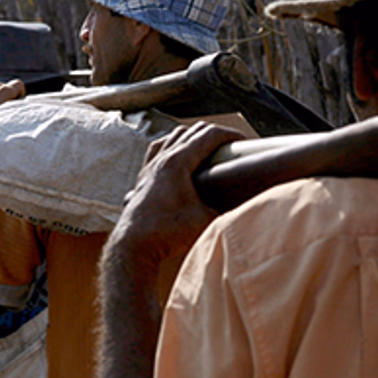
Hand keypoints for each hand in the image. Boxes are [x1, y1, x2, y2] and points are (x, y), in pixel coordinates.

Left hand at [111, 122, 243, 265]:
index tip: (244, 142)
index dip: (230, 135)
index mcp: (178, 162)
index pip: (209, 135)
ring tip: (208, 148)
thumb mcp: (207, 221)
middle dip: (216, 134)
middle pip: (193, 131)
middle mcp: (162, 158)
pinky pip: (159, 148)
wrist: (134, 246)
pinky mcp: (143, 177)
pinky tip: (178, 156)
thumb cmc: (167, 233)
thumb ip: (226, 210)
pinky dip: (173, 145)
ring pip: (173, 136)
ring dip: (193, 136)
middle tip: (232, 145)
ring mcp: (150, 166)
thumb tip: (244, 207)